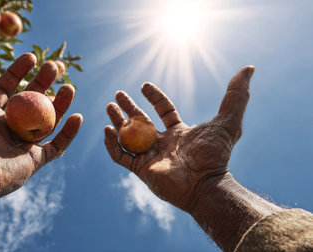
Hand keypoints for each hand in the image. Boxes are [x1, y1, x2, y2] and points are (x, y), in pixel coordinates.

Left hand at [0, 31, 81, 209]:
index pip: (8, 88)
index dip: (19, 71)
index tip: (31, 56)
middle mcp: (6, 127)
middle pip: (31, 101)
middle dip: (44, 82)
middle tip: (54, 67)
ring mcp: (20, 145)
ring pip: (47, 122)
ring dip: (60, 104)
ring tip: (70, 87)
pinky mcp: (32, 162)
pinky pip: (56, 146)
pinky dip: (69, 133)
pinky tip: (78, 116)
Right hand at [105, 66, 253, 211]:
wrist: (205, 185)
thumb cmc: (216, 155)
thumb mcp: (227, 121)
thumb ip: (236, 96)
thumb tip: (248, 69)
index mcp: (179, 132)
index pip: (164, 110)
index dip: (154, 97)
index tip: (144, 85)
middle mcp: (163, 143)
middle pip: (140, 122)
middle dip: (128, 108)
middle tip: (117, 95)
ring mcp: (150, 157)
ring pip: (128, 137)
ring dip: (117, 122)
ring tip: (108, 107)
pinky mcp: (141, 170)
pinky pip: (121, 156)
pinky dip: (112, 144)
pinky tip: (106, 130)